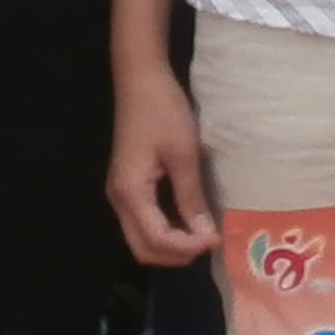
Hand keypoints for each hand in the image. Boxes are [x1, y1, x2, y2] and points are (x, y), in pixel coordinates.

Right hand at [105, 52, 217, 268]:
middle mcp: (118, 199)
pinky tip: (186, 223)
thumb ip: (191, 197)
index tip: (216, 239)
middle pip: (143, 249)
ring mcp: (120, 193)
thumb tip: (205, 234)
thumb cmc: (163, 111)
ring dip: (170, 246)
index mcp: (130, 192)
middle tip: (208, 243)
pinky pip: (143, 223)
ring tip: (201, 236)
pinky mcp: (127, 185)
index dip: (187, 247)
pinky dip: (164, 232)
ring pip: (141, 239)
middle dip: (176, 255)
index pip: (157, 239)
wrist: (141, 79)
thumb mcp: (183, 154)